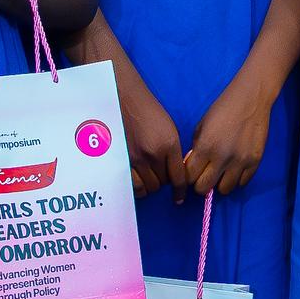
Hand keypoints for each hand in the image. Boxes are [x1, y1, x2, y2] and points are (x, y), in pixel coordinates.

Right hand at [120, 76, 188, 201]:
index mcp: (169, 145)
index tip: (180, 197)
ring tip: (149, 176)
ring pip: (148, 187)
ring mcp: (134, 159)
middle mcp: (152, 155)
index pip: (178, 177)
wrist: (124, 101)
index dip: (180, 191)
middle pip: (163, 184)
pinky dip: (137, 187)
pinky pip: (132, 185)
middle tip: (161, 174)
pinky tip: (138, 180)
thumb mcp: (169, 129)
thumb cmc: (148, 112)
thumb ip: (172, 151)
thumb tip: (175, 172)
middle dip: (164, 182)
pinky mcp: (120, 161)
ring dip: (151, 185)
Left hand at [182, 76, 273, 196]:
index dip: (189, 175)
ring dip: (220, 182)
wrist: (251, 98)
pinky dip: (237, 178)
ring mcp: (240, 161)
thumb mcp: (201, 127)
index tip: (193, 171)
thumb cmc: (223, 109)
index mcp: (205, 147)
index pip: (189, 177)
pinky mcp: (255, 161)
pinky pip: (242, 182)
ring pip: (224, 189)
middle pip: (204, 188)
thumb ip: (196, 149)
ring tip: (222, 172)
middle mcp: (222, 157)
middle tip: (206, 174)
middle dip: (201, 183)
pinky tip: (235, 168)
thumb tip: (194, 167)